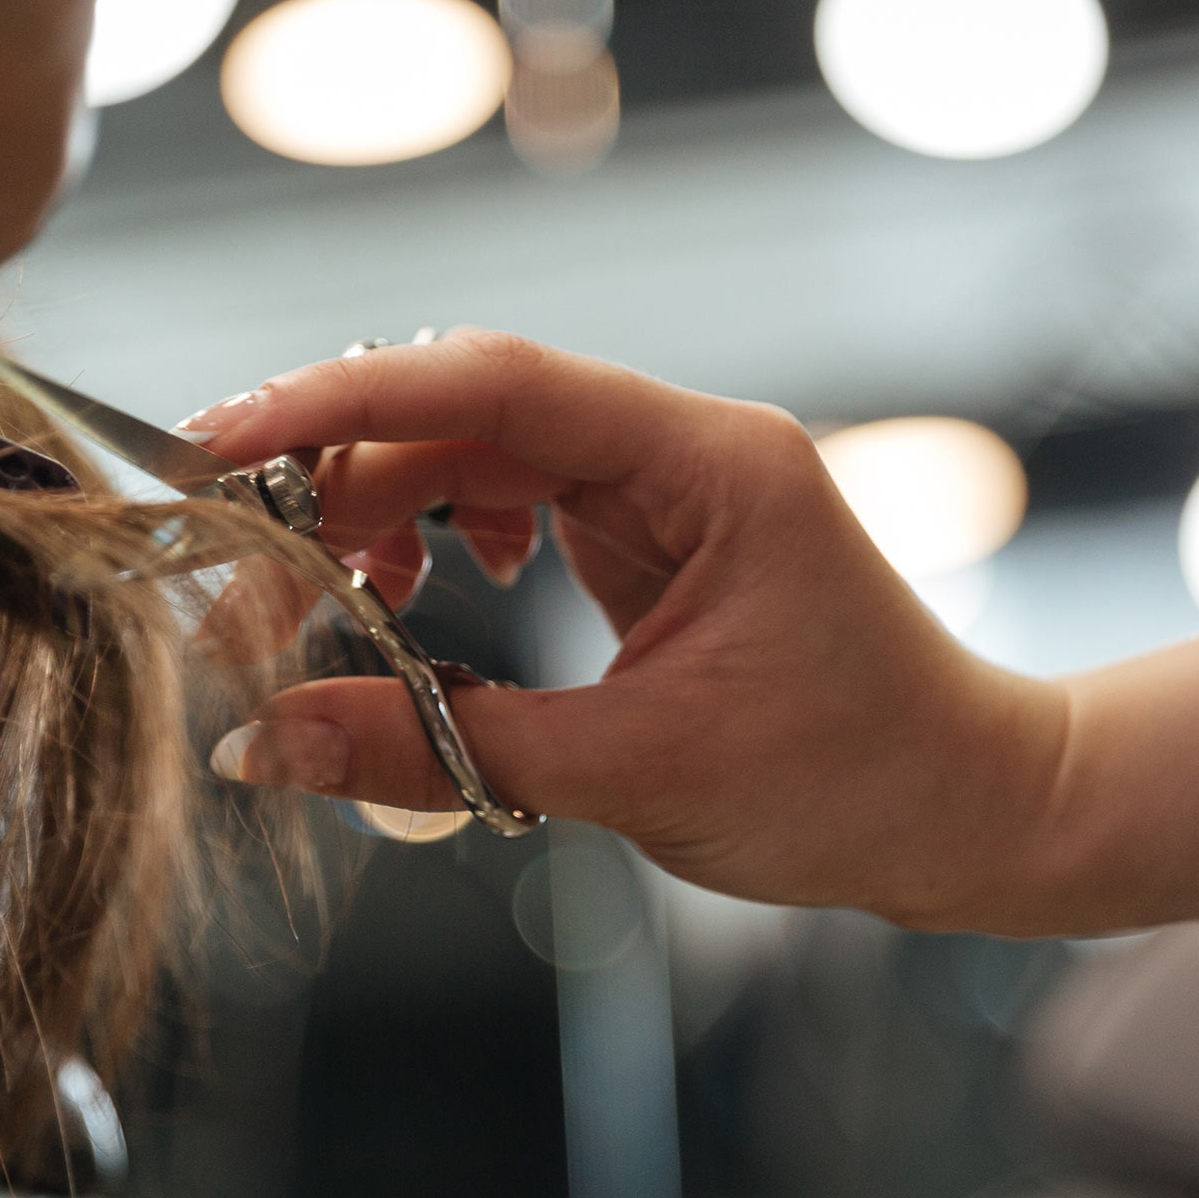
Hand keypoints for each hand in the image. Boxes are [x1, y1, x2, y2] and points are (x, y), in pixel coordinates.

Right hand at [185, 332, 1071, 928]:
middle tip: (245, 584)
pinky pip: (507, 505)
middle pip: (463, 415)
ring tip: (328, 608)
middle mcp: (680, 447)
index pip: (491, 383)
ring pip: (473, 459)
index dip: (344, 402)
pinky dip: (437, 546)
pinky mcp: (648, 537)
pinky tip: (414, 602)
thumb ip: (436, 748)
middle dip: (340, 487)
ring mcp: (663, 486)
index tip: (226, 442)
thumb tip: (268, 744)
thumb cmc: (851, 784)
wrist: (972, 814)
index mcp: (706, 461)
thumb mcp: (631, 777)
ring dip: (380, 519)